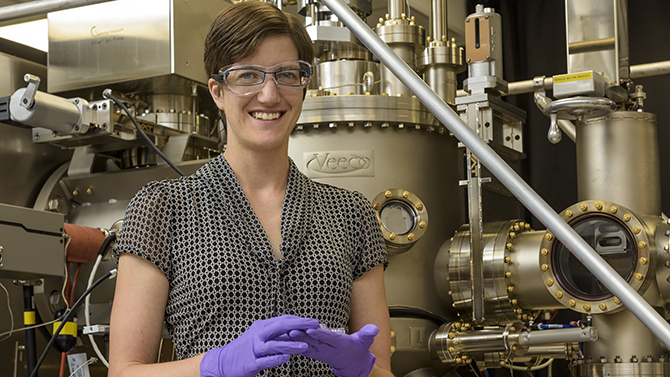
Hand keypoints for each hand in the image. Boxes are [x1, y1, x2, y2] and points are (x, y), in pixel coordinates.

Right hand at [200, 315, 319, 376]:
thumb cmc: (245, 349)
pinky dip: (276, 359)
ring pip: (274, 345)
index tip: (313, 321)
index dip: (299, 320)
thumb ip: (275, 334)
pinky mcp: (250, 363)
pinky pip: (265, 361)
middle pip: (280, 326)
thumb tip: (295, 330)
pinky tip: (287, 359)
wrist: (223, 362)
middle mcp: (258, 335)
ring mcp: (254, 349)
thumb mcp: (260, 337)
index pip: (283, 319)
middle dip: (299, 325)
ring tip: (305, 347)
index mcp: (261, 326)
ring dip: (291, 345)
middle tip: (314, 325)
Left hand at [289, 324, 377, 376]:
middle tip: (291, 330)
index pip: (328, 339)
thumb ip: (368, 334)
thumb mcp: (366, 341)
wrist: (353, 363)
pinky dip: (294, 344)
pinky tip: (285, 339)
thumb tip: (375, 328)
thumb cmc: (358, 349)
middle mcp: (327, 349)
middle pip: (313, 342)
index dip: (319, 335)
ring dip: (295, 340)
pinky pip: (303, 348)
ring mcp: (320, 351)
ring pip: (306, 345)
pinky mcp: (315, 352)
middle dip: (302, 337)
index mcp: (339, 344)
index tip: (310, 329)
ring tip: (285, 333)